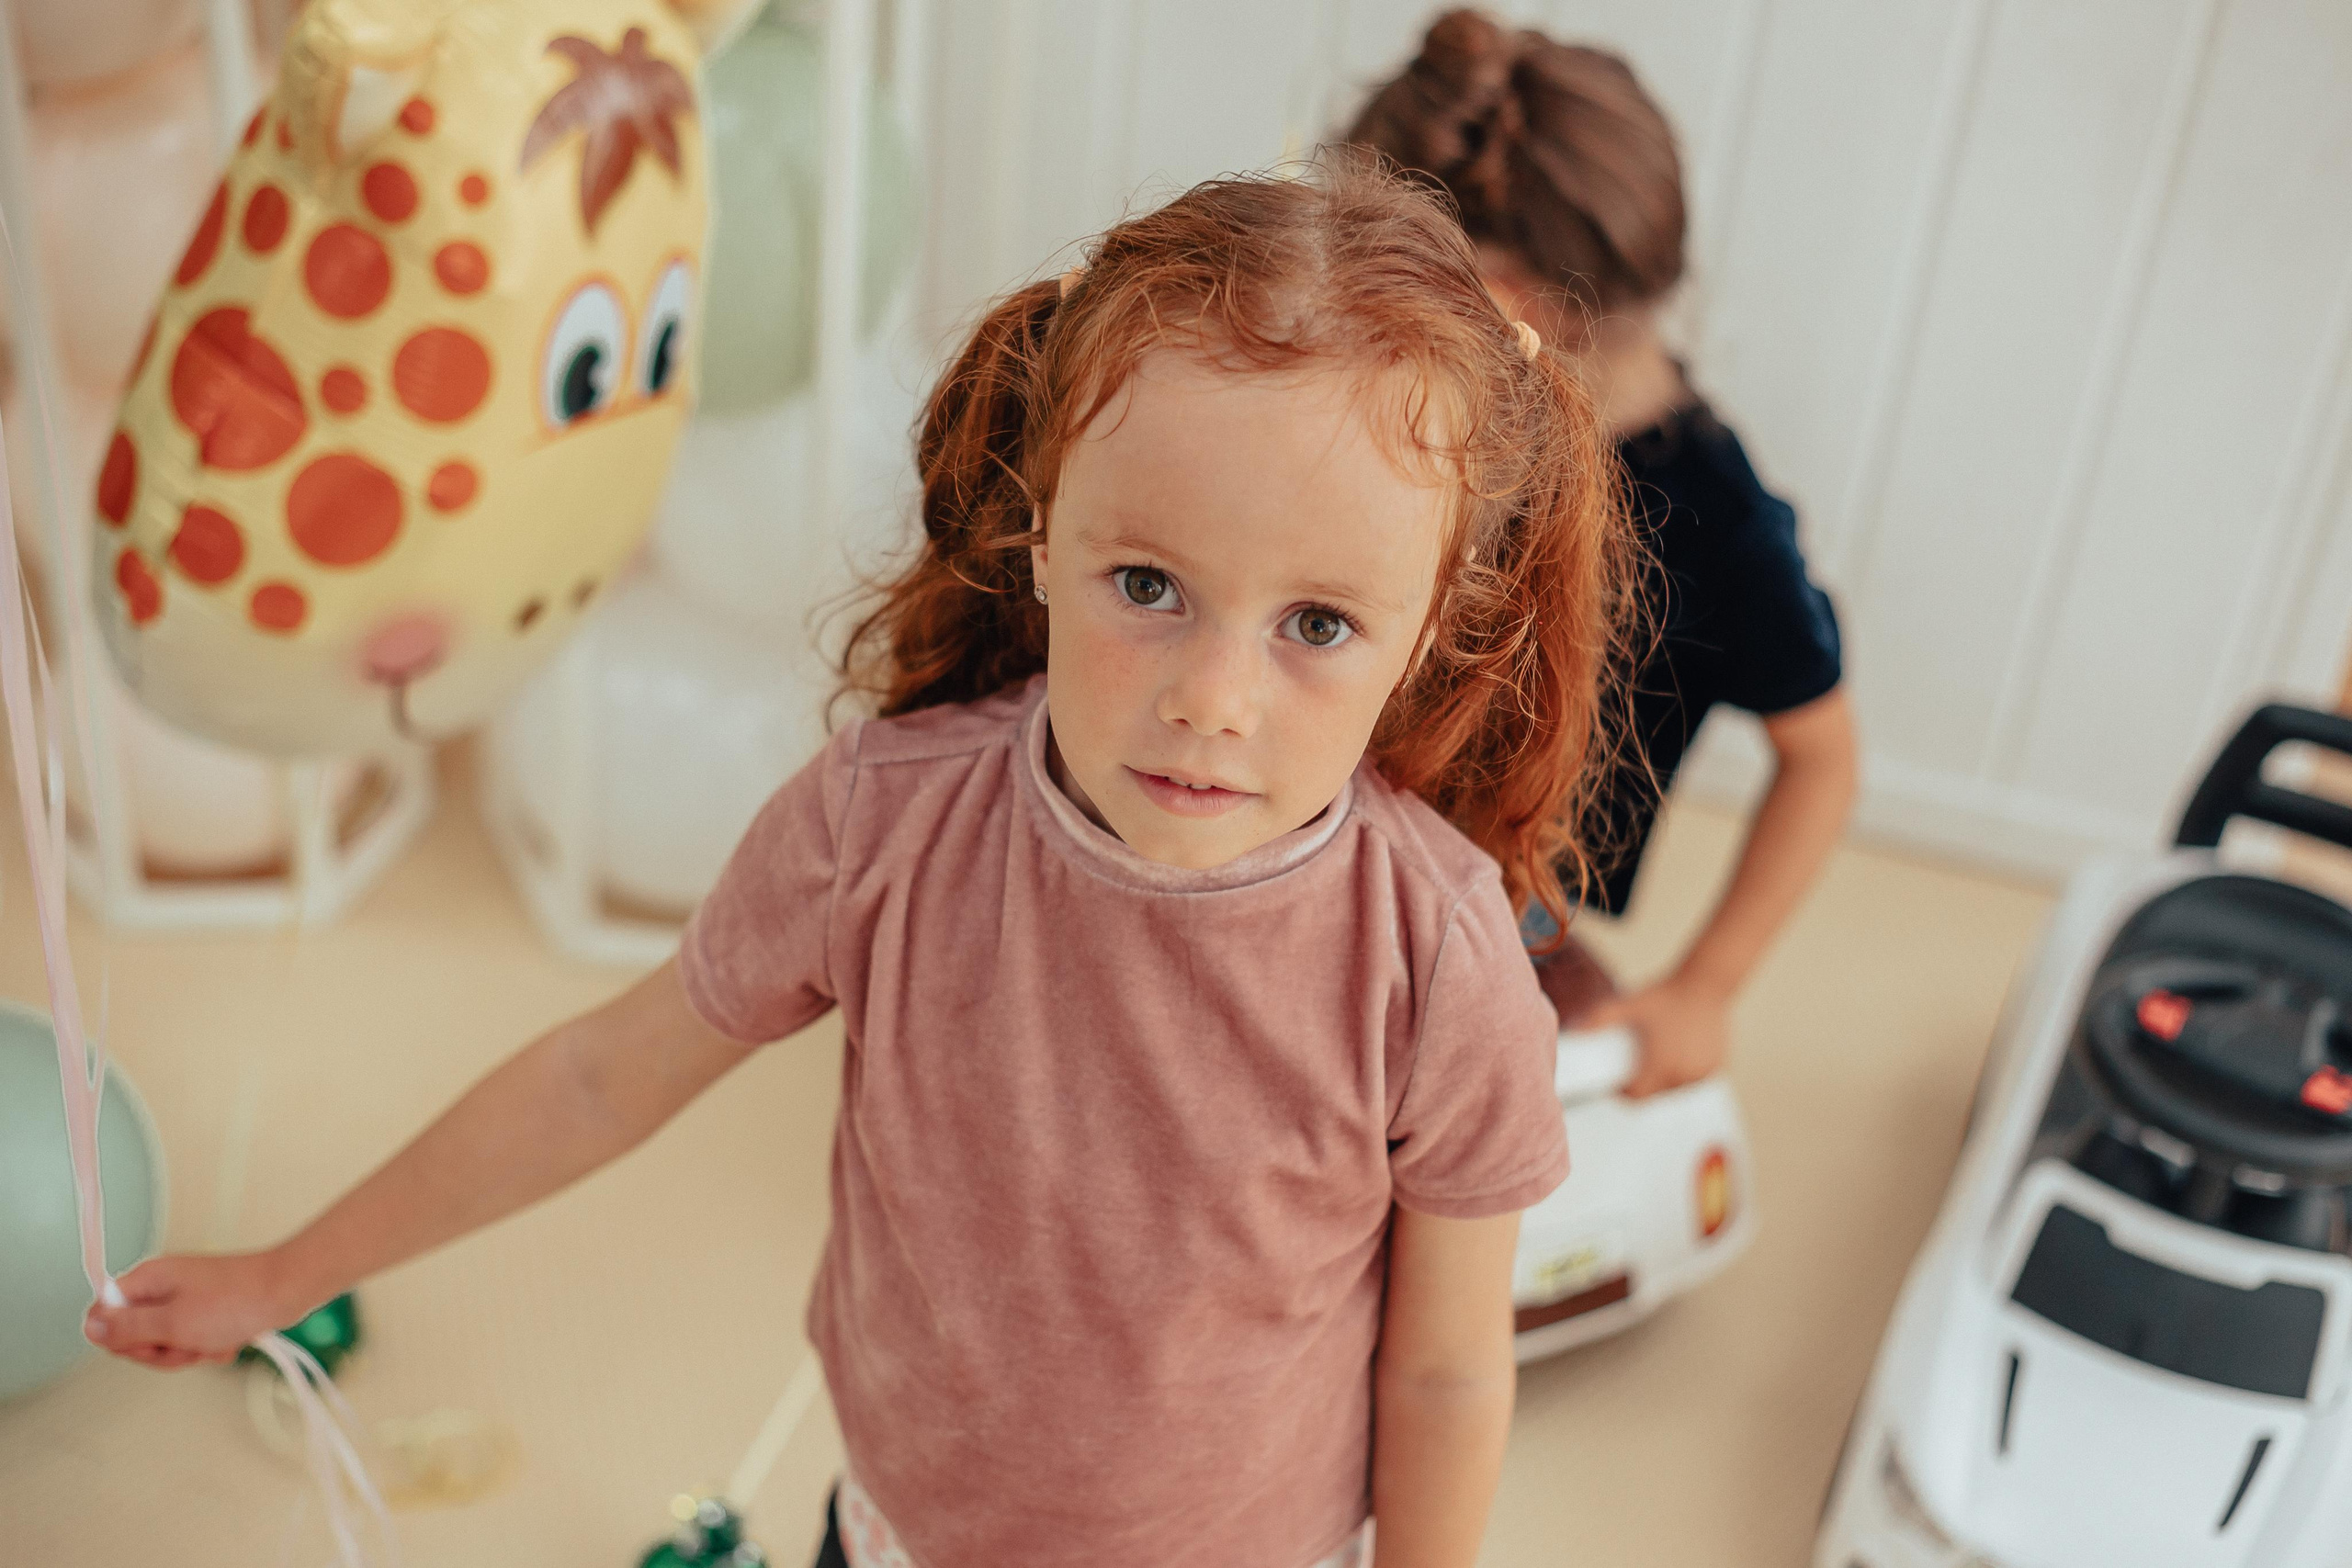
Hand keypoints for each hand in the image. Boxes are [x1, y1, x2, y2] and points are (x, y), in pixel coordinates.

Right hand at [83, 1250, 302, 1369]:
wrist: (289, 1290)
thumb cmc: (238, 1301)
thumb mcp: (174, 1323)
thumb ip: (128, 1328)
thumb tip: (89, 1326)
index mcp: (147, 1279)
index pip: (104, 1315)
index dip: (122, 1340)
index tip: (151, 1343)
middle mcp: (162, 1285)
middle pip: (134, 1334)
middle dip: (162, 1351)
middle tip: (188, 1344)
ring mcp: (184, 1298)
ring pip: (165, 1342)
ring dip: (188, 1351)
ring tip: (213, 1342)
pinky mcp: (205, 1309)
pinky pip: (191, 1339)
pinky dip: (207, 1346)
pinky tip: (227, 1342)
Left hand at [1587, 977, 1732, 1098]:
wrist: (1706, 983)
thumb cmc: (1665, 995)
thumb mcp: (1628, 1005)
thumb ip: (1599, 1018)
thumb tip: (1574, 1030)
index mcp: (1660, 1066)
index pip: (1635, 1097)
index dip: (1622, 1092)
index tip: (1616, 1080)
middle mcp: (1683, 1075)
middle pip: (1654, 1093)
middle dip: (1642, 1084)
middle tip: (1632, 1064)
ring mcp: (1702, 1073)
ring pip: (1674, 1088)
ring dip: (1663, 1080)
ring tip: (1652, 1061)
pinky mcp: (1715, 1067)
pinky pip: (1692, 1079)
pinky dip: (1682, 1073)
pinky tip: (1675, 1057)